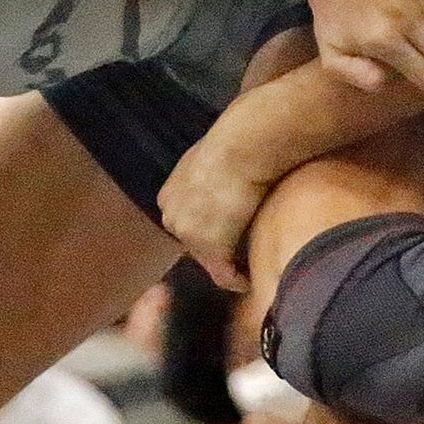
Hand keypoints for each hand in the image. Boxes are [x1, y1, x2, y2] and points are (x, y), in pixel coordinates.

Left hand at [158, 127, 270, 289]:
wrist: (245, 145)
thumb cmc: (237, 142)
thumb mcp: (211, 160)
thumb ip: (210, 178)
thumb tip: (227, 183)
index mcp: (169, 196)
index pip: (189, 224)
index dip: (213, 232)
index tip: (234, 236)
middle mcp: (172, 217)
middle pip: (196, 246)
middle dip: (220, 252)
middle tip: (245, 256)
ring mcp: (188, 236)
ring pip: (211, 262)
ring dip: (231, 266)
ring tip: (254, 268)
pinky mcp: (210, 249)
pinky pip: (226, 276)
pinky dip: (240, 280)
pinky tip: (254, 279)